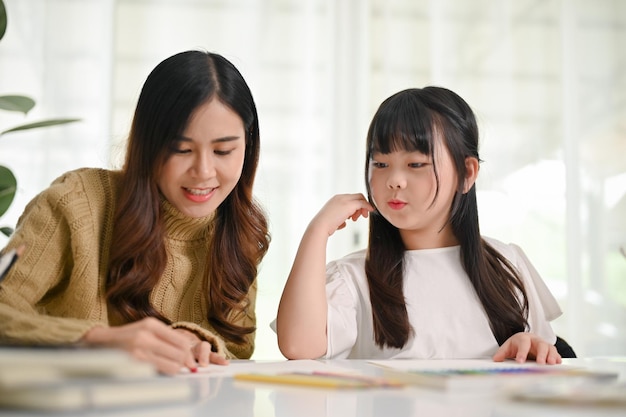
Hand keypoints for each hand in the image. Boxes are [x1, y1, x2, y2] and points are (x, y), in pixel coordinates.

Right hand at [82, 317, 218, 374]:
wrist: (100, 343)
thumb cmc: (128, 337)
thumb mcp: (147, 329)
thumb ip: (167, 337)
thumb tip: (188, 353)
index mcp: (151, 324)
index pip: (182, 341)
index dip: (189, 353)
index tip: (189, 359)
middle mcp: (146, 335)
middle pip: (180, 353)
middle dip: (184, 362)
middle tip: (182, 365)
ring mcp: (139, 350)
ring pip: (173, 365)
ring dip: (175, 369)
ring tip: (169, 367)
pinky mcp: (134, 363)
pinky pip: (160, 371)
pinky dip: (164, 372)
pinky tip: (159, 369)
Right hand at [310, 193, 373, 235]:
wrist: (320, 226)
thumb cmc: (324, 226)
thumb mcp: (333, 220)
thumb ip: (339, 219)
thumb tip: (344, 223)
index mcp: (335, 199)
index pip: (350, 198)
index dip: (355, 206)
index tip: (355, 216)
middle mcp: (340, 197)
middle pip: (356, 196)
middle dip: (361, 206)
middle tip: (361, 216)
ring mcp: (344, 200)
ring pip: (360, 198)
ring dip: (362, 208)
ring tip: (357, 219)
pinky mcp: (349, 205)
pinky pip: (362, 203)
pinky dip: (367, 207)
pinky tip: (369, 212)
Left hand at [493, 332, 561, 364]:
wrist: (526, 340)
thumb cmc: (517, 344)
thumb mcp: (508, 347)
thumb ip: (502, 353)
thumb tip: (496, 359)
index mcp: (524, 338)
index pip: (523, 343)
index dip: (522, 352)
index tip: (520, 361)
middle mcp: (535, 340)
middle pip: (540, 344)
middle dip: (541, 354)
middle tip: (540, 363)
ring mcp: (544, 345)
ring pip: (550, 348)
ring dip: (551, 355)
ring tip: (551, 363)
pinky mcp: (550, 351)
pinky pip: (556, 354)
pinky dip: (558, 358)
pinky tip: (559, 364)